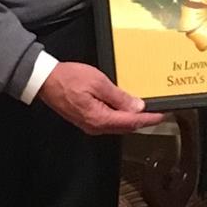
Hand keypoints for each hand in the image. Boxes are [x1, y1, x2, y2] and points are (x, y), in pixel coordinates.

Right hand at [36, 61, 163, 134]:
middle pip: (126, 127)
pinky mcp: (86, 120)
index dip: (148, 119)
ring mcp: (90, 125)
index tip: (161, 115)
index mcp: (100, 118)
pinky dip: (120, 117)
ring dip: (132, 120)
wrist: (45, 81)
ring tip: (145, 111)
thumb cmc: (68, 78)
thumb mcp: (98, 82)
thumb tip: (136, 107)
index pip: (131, 122)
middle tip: (157, 113)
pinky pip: (108, 122)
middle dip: (143, 121)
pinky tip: (125, 109)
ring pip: (117, 126)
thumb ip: (119, 97)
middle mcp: (95, 126)